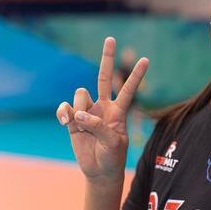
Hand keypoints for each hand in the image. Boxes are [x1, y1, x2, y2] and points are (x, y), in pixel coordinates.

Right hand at [56, 37, 148, 184]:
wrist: (99, 170)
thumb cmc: (112, 157)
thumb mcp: (112, 142)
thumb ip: (99, 125)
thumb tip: (79, 114)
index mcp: (118, 111)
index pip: (128, 89)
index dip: (136, 75)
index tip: (146, 60)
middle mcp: (103, 106)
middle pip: (103, 77)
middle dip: (107, 58)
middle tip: (111, 39)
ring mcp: (87, 111)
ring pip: (80, 95)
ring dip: (79, 108)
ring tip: (81, 125)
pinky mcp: (72, 119)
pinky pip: (64, 108)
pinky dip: (64, 113)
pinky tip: (67, 123)